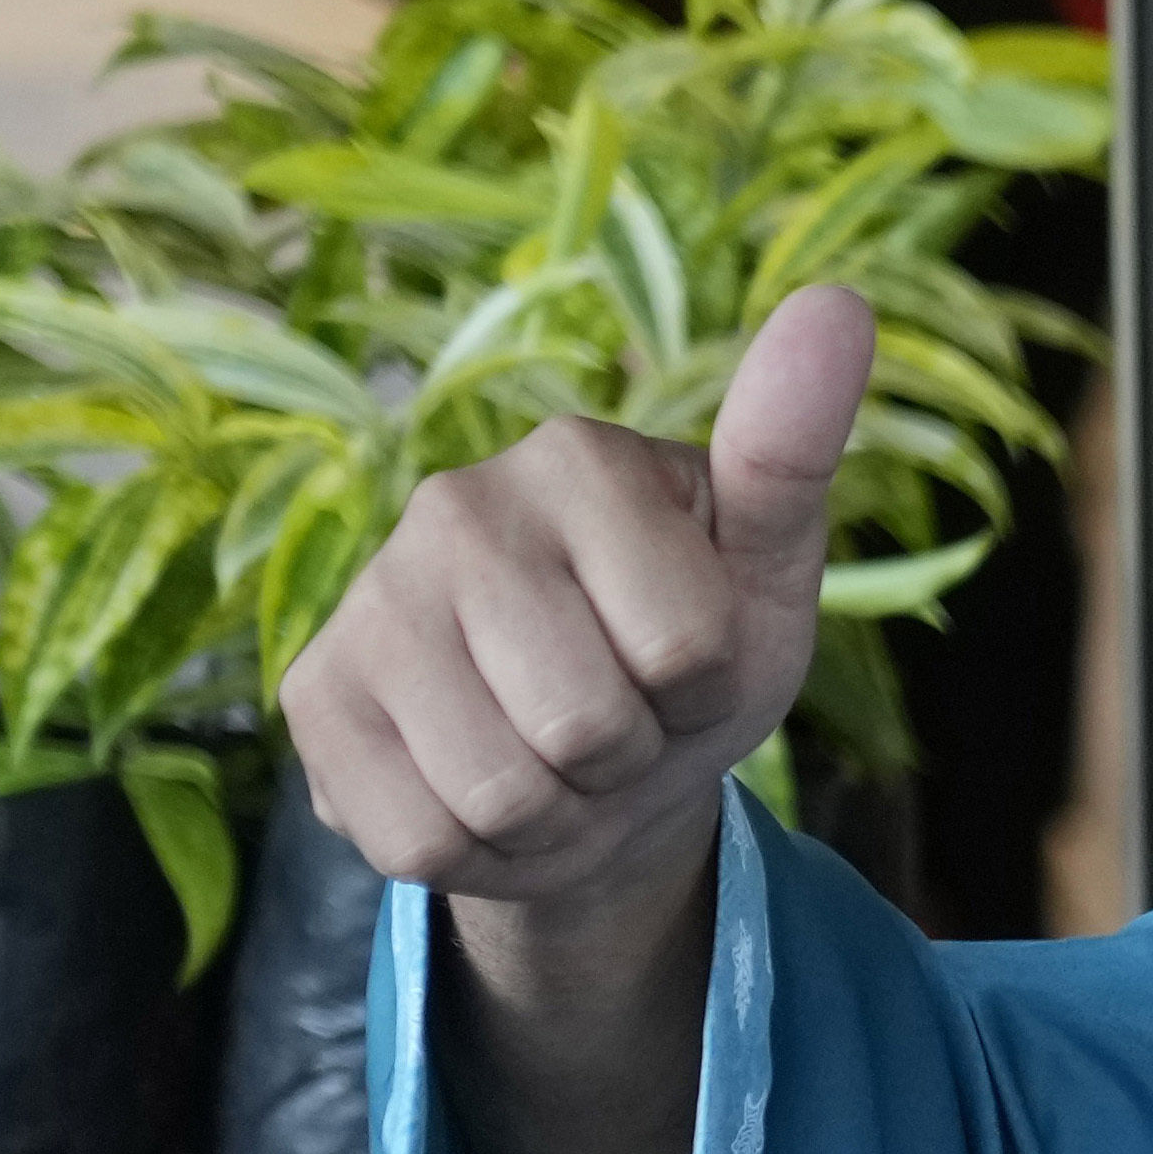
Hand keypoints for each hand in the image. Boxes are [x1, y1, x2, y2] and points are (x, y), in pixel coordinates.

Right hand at [284, 286, 863, 1153]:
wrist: (585, 766)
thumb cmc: (688, 659)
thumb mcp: (766, 577)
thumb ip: (791, 455)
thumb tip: (840, 304)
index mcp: (580, 459)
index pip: (687, 652)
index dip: (704, 693)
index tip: (685, 663)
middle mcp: (456, 505)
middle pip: (587, 730)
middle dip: (626, 761)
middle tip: (616, 722)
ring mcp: (370, 596)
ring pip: (501, 793)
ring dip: (556, 814)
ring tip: (553, 759)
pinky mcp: (312, 696)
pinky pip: (421, 836)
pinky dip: (477, 850)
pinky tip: (475, 784)